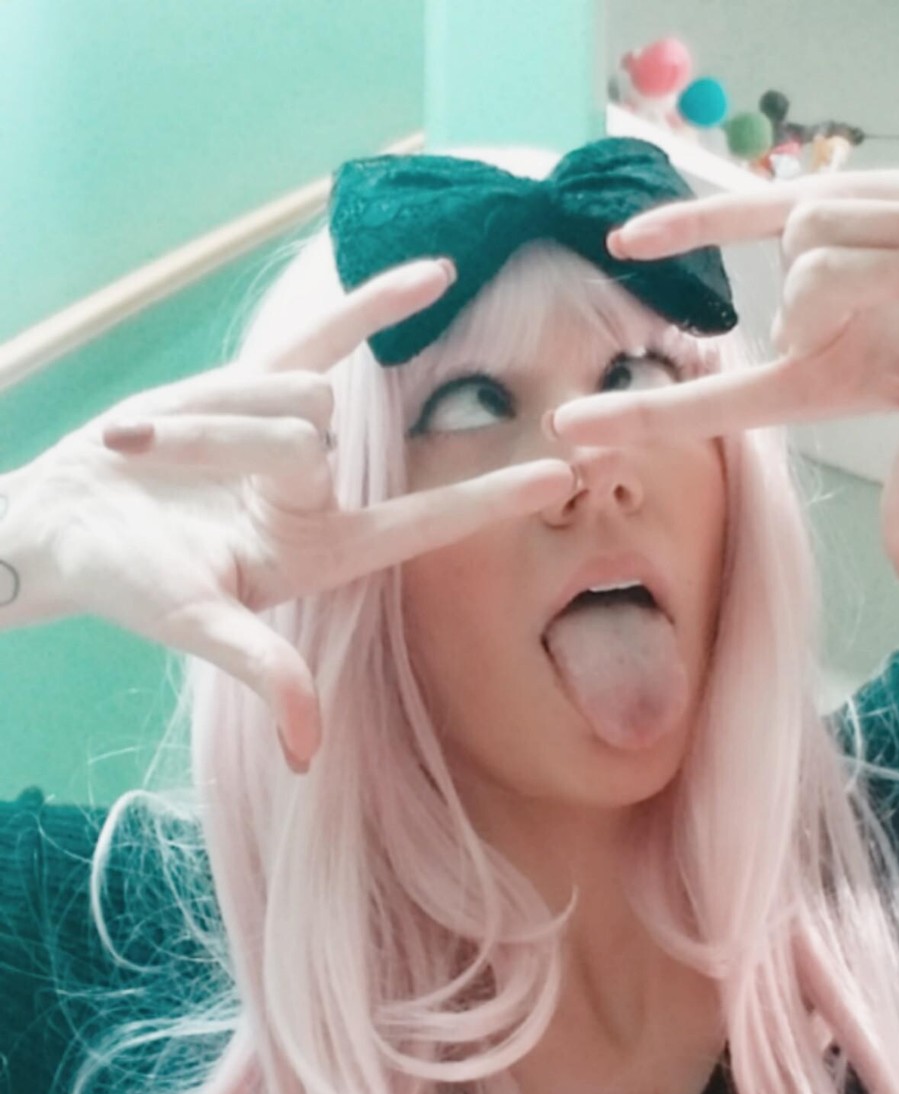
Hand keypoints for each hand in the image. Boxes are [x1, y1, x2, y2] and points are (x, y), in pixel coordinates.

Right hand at [0, 260, 574, 771]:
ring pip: (298, 392)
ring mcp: (299, 433)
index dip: (491, 498)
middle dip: (236, 442)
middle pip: (322, 444)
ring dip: (211, 412)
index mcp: (324, 553)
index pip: (426, 523)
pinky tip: (438, 269)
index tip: (564, 478)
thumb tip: (305, 751)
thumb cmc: (130, 582)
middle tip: (158, 460)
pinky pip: (326, 333)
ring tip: (149, 444)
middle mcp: (326, 494)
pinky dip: (375, 300)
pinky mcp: (262, 379)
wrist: (66, 522)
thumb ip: (263, 670)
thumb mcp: (196, 625)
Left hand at [550, 171, 898, 580]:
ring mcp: (794, 270)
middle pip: (805, 289)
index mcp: (813, 389)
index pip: (708, 408)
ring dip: (895, 226)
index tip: (566, 433)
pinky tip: (626, 241)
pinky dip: (686, 218)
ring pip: (811, 230)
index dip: (637, 416)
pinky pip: (735, 210)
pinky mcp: (808, 211)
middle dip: (889, 269)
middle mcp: (792, 335)